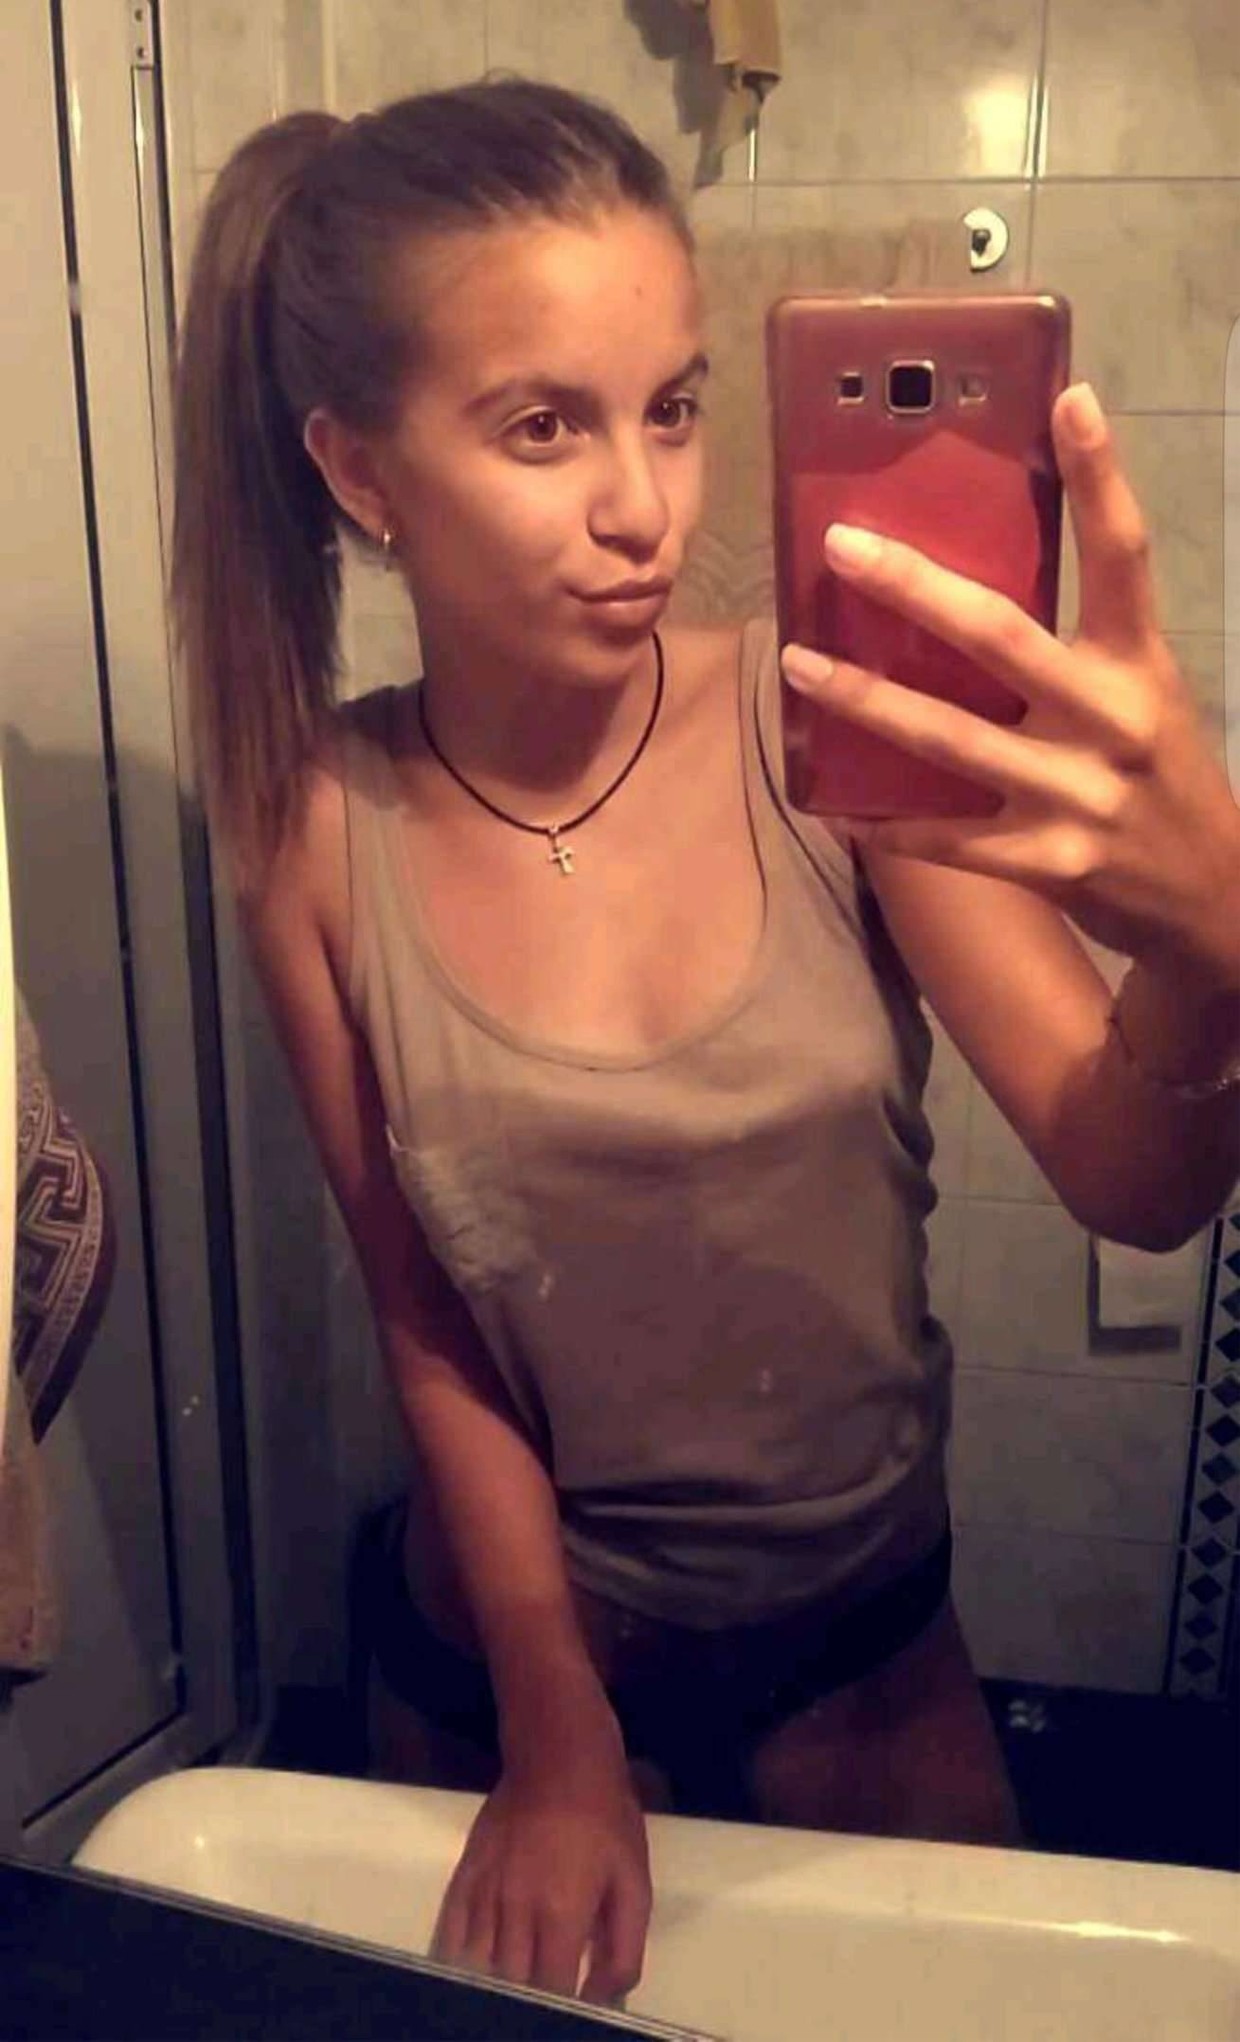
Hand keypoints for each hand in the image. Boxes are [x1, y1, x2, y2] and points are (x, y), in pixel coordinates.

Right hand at [431, 1734, 652, 2006]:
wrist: (559, 1757)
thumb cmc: (605, 1820)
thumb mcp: (634, 1881)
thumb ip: (623, 1947)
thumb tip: (605, 1997)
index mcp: (561, 1914)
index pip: (551, 1992)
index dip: (561, 2012)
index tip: (571, 2015)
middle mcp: (515, 1910)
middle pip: (510, 1984)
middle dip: (527, 2005)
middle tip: (542, 2006)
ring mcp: (484, 1893)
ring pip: (476, 1966)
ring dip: (493, 1988)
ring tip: (510, 1996)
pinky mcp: (465, 1876)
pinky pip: (449, 1934)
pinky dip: (456, 1964)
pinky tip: (468, 1977)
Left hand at [780, 382, 1239, 979]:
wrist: (1210, 897)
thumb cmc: (1157, 774)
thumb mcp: (1141, 692)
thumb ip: (1077, 643)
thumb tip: (969, 584)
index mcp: (1139, 663)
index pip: (1123, 555)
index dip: (1101, 476)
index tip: (1068, 398)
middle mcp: (1111, 719)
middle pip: (1002, 638)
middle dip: (915, 588)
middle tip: (842, 544)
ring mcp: (1079, 795)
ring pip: (953, 740)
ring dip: (868, 702)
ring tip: (800, 665)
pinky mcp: (1050, 862)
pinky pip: (950, 840)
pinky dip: (888, 826)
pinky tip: (833, 805)